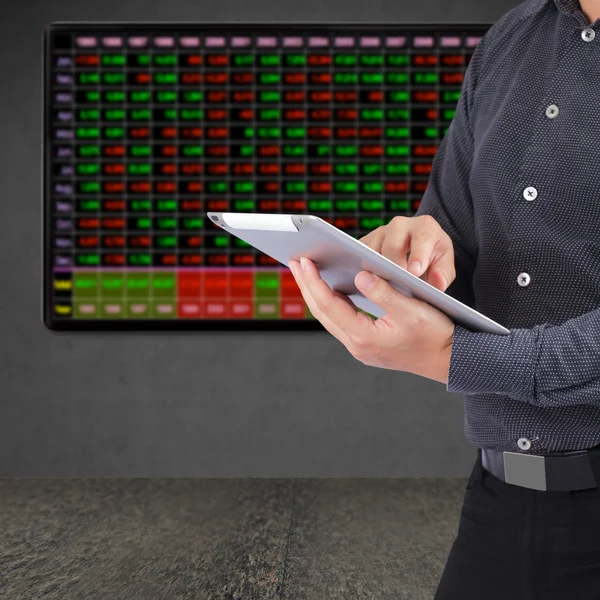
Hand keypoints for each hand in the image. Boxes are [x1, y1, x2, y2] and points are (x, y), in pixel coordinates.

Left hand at [288, 255, 454, 383]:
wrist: (449, 359)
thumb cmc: (435, 334)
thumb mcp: (412, 309)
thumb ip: (384, 292)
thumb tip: (360, 275)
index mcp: (365, 337)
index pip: (329, 305)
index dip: (314, 281)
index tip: (303, 261)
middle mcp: (358, 346)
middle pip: (322, 312)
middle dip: (307, 286)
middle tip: (295, 262)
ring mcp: (361, 348)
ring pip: (329, 318)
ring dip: (316, 294)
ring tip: (306, 272)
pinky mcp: (366, 346)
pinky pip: (340, 321)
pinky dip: (332, 304)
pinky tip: (329, 289)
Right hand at [358, 215, 456, 290]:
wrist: (415, 251)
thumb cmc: (431, 258)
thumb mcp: (443, 266)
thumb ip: (443, 275)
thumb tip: (438, 284)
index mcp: (424, 227)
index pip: (422, 239)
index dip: (418, 255)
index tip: (415, 272)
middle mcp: (400, 225)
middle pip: (393, 246)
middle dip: (395, 266)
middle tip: (397, 285)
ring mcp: (380, 232)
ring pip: (373, 251)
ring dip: (377, 270)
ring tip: (382, 287)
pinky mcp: (365, 242)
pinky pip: (359, 255)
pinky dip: (362, 269)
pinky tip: (368, 283)